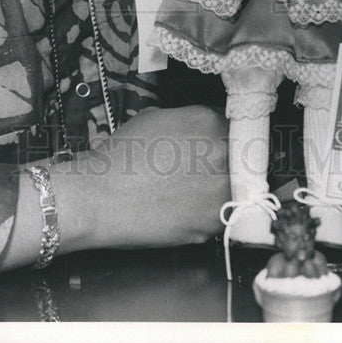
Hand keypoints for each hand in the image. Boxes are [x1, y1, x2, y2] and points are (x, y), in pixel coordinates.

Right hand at [83, 105, 229, 248]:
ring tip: (197, 192)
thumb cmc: (122, 156)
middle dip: (228, 162)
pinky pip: (223, 216)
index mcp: (208, 123)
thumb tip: (206, 129)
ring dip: (224, 189)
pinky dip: (211, 213)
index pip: (235, 126)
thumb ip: (191, 121)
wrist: (100, 196)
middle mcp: (221, 155)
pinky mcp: (210, 224)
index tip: (221, 144)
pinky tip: (188, 209)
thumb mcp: (158, 118)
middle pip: (241, 156)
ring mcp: (219, 191)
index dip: (226, 136)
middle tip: (207, 169)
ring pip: (237, 188)